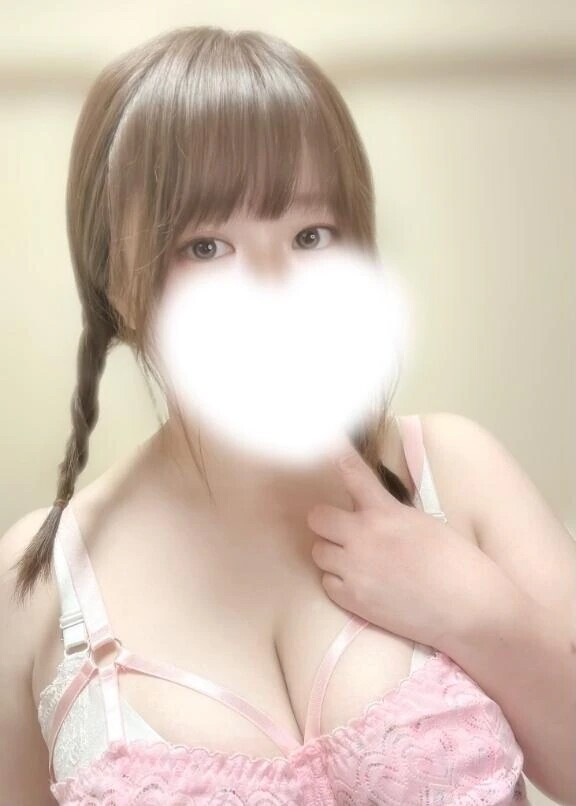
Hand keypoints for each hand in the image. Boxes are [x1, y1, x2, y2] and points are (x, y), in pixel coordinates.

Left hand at [307, 437, 502, 650]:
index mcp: (385, 512)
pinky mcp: (353, 600)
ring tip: (355, 560)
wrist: (469, 609)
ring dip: (333, 552)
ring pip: (318, 551)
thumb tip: (372, 510)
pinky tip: (360, 584)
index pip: (350, 473)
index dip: (336, 459)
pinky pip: (327, 583)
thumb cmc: (457, 563)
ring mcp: (354, 570)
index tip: (327, 450)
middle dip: (328, 522)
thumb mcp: (423, 523)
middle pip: (317, 517)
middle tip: (343, 529)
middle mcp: (363, 537)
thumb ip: (390, 514)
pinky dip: (339, 582)